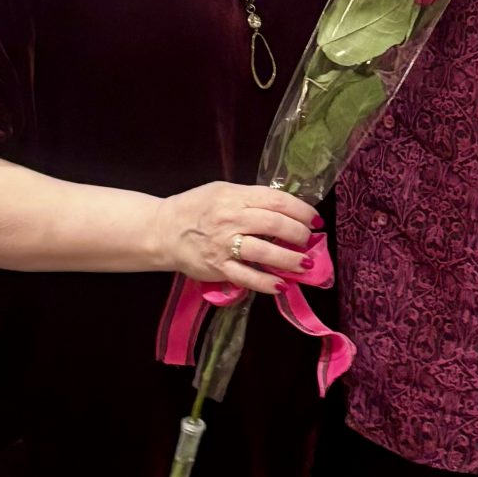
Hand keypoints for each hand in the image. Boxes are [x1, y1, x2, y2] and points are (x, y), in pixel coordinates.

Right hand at [158, 184, 318, 294]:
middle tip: (309, 240)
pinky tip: (281, 285)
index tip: (314, 219)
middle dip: (299, 234)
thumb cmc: (196, 208)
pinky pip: (247, 277)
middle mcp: (231, 219)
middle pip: (275, 224)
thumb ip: (251, 198)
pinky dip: (266, 282)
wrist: (163, 230)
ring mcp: (224, 245)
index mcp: (235, 197)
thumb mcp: (223, 191)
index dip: (301, 210)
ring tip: (305, 264)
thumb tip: (285, 207)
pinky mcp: (218, 268)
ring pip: (265, 251)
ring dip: (290, 259)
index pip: (276, 201)